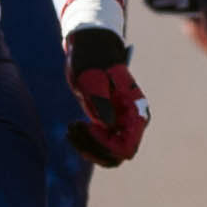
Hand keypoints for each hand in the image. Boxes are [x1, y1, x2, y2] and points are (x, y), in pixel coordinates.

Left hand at [65, 24, 151, 164]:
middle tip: (72, 129)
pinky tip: (73, 129)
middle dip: (93, 148)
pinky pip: (101, 146)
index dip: (105, 145)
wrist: (90, 51)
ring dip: (88, 148)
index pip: (126, 146)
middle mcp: (132, 121)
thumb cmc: (92, 61)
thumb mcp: (92, 79)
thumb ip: (102, 102)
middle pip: (117, 155)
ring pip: (108, 154)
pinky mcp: (109, 125)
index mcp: (135, 110)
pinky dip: (86, 144)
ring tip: (70, 130)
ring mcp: (121, 124)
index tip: (87, 127)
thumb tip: (109, 126)